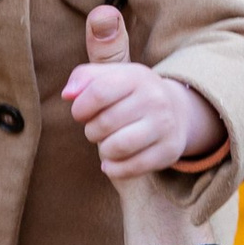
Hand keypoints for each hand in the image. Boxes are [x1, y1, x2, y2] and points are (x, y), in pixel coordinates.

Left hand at [63, 9, 222, 180]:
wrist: (176, 111)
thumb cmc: (131, 93)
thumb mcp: (111, 76)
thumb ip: (84, 77)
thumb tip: (68, 94)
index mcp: (137, 76)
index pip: (98, 92)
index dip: (80, 108)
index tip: (80, 114)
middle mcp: (155, 99)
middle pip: (105, 123)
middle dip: (92, 130)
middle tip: (97, 129)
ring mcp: (165, 126)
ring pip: (117, 147)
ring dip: (103, 150)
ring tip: (107, 144)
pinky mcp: (169, 151)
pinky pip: (131, 168)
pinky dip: (114, 168)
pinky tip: (113, 161)